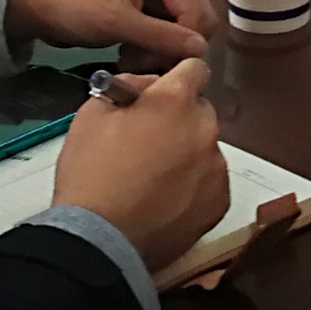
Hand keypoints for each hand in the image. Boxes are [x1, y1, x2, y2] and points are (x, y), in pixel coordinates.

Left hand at [9, 0, 216, 63]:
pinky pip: (167, 28)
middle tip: (143, 63)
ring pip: (182, 26)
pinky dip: (153, 45)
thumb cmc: (75, 4)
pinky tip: (131, 53)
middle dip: (173, 46)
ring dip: (162, 49)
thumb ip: (162, 37)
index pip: (196, 9)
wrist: (38, 3)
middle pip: (195, 17)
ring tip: (132, 59)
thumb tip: (201, 51)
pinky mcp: (148, 1)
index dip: (185, 42)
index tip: (160, 66)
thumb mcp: (118, 22)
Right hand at [52, 60, 228, 274]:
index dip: (175, 78)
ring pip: (205, 148)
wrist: (99, 241)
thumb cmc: (90, 174)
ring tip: (155, 178)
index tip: (161, 94)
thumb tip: (145, 87)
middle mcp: (204, 128)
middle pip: (199, 111)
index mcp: (174, 100)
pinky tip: (166, 199)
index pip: (194, 68)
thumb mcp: (92, 114)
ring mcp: (216, 167)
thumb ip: (126, 88)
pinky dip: (194, 186)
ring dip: (187, 153)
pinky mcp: (219, 202)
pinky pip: (210, 182)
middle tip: (149, 140)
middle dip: (179, 118)